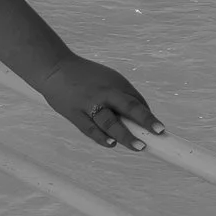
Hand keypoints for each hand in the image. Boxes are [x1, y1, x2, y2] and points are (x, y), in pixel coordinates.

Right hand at [39, 55, 163, 149]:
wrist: (54, 69)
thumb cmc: (87, 77)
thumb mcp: (109, 80)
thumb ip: (125, 97)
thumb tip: (142, 120)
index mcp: (115, 84)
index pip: (136, 101)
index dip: (148, 117)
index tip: (161, 130)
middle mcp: (104, 93)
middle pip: (127, 107)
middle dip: (142, 122)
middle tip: (155, 135)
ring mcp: (88, 103)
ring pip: (108, 122)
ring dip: (124, 135)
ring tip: (137, 146)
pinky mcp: (74, 113)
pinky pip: (89, 128)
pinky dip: (101, 137)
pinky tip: (111, 144)